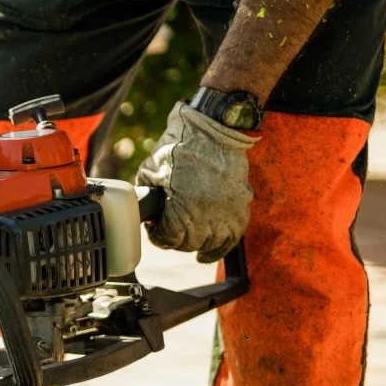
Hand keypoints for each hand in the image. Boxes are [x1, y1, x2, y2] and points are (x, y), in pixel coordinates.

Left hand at [135, 102, 257, 263]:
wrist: (215, 129)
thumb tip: (144, 213)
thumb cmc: (180, 147)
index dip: (157, 235)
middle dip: (174, 238)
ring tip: (186, 233)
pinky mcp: (241, 208)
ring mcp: (226, 214)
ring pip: (208, 244)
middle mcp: (206, 218)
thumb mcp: (150, 171)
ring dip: (194, 242)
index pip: (167, 240)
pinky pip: (231, 239)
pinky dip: (218, 249)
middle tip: (169, 227)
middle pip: (187, 244)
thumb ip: (145, 195)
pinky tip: (205, 255)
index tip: (154, 228)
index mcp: (182, 211)